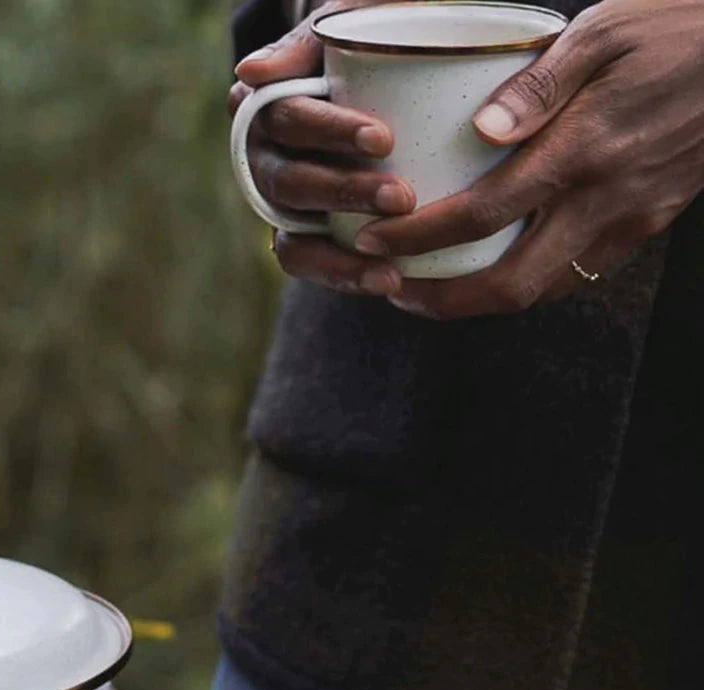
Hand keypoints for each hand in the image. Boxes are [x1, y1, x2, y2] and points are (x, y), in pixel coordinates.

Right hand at [231, 2, 412, 296]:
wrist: (392, 74)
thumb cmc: (374, 35)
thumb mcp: (351, 18)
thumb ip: (308, 40)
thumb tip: (247, 71)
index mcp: (264, 102)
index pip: (289, 118)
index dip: (330, 132)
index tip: (383, 139)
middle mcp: (261, 157)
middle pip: (291, 181)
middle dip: (344, 192)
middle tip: (402, 198)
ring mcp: (280, 203)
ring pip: (294, 235)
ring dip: (341, 253)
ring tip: (391, 268)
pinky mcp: (300, 237)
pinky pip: (308, 264)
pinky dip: (343, 276)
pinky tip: (388, 281)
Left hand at [363, 0, 703, 319]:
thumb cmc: (681, 26)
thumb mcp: (606, 29)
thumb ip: (540, 83)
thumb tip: (480, 131)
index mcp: (583, 149)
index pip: (481, 214)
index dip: (419, 238)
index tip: (376, 240)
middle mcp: (603, 200)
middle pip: (508, 284)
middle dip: (441, 301)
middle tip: (393, 290)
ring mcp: (627, 223)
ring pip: (540, 292)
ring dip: (477, 302)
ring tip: (429, 289)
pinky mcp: (643, 227)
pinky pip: (572, 277)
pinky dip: (522, 285)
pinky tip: (491, 269)